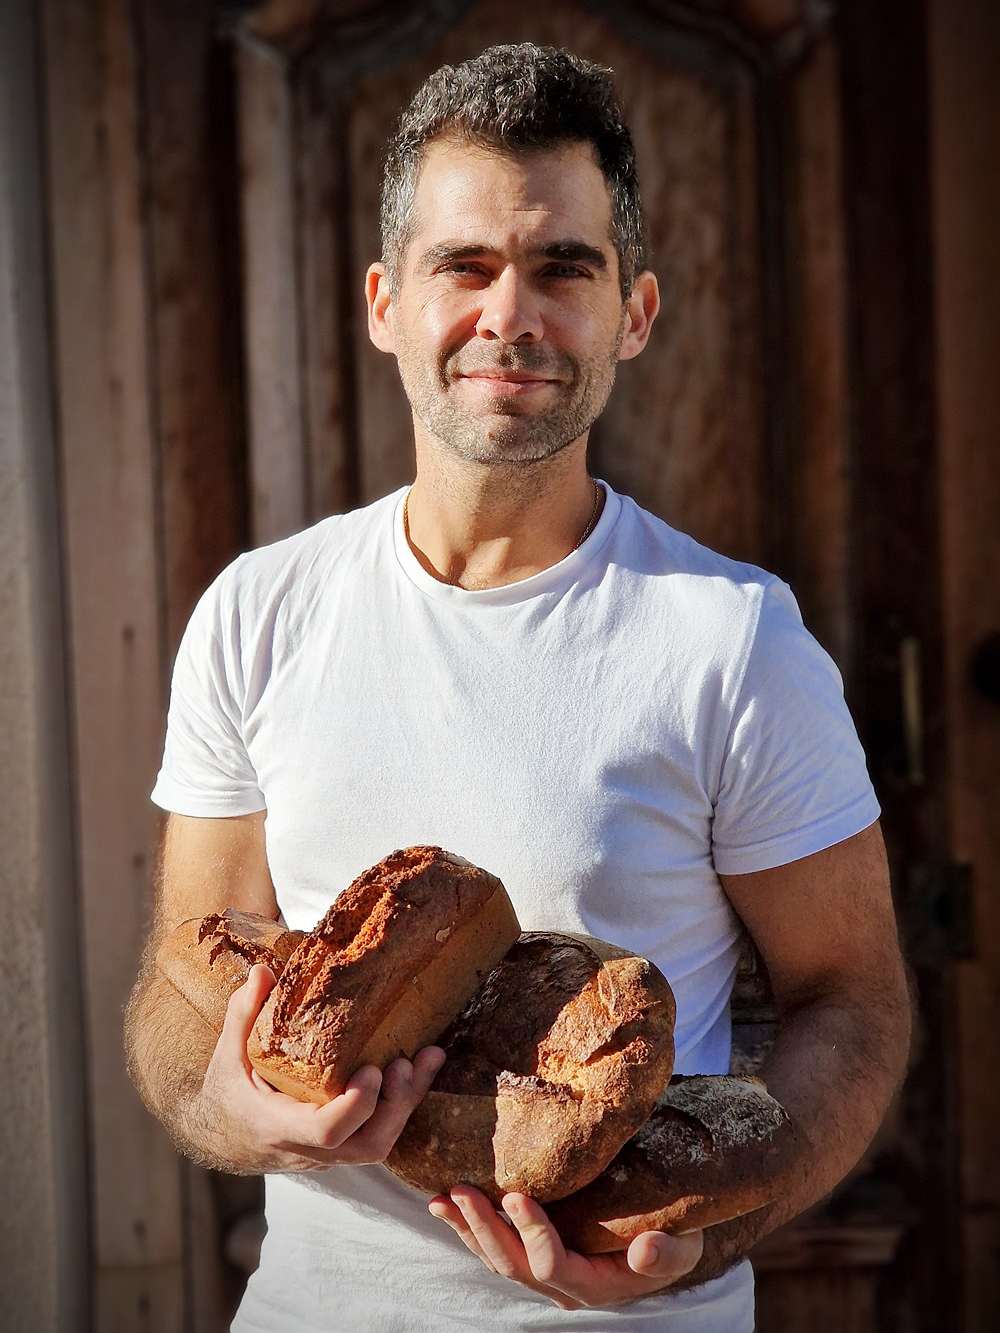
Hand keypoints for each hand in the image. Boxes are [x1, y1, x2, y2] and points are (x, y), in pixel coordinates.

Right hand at [189, 963, 445, 1173]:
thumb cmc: (228, 1090)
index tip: (372, 1069)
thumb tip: (263, 972)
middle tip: (405, 1062)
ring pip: (380, 1142)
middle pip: (367, 1145)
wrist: (225, 1134)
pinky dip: (404, 1101)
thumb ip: (244, 1013)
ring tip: (427, 1057)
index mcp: (277, 1125)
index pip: (325, 1132)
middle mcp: (308, 1148)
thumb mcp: (227, 1052)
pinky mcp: (345, 1144)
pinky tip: (422, 1065)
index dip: (355, 1106)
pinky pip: (381, 1131)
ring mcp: (330, 1153)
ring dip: (408, 1101)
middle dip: (396, 1104)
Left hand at [429, 1186, 703, 1309]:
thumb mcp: (682, 1244)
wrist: (667, 1234)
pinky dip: (469, 1226)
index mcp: (594, 1284)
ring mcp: (543, 1271)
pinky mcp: (532, 1253)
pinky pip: (495, 1246)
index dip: (532, 1234)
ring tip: (443, 1198)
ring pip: (496, 1258)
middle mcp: (562, 1284)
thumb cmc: (676, 1234)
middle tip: (462, 1191)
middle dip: (485, 1228)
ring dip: (467, 1228)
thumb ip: (665, 1253)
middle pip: (513, 1264)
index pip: (553, 1266)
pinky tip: (447, 1205)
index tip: (516, 1195)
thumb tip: (645, 1251)